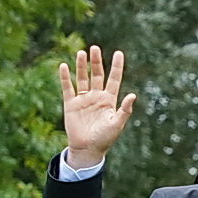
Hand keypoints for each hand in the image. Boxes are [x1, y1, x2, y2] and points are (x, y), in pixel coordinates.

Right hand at [58, 46, 135, 168]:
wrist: (88, 149)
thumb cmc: (105, 138)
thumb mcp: (117, 124)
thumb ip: (124, 110)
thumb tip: (133, 95)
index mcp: (109, 100)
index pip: (114, 79)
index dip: (116, 67)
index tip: (118, 53)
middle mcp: (96, 97)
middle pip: (96, 75)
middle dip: (96, 62)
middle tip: (95, 48)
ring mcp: (83, 99)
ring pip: (82, 78)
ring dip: (82, 66)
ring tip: (82, 53)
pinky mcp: (71, 104)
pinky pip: (67, 88)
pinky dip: (65, 77)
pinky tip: (64, 66)